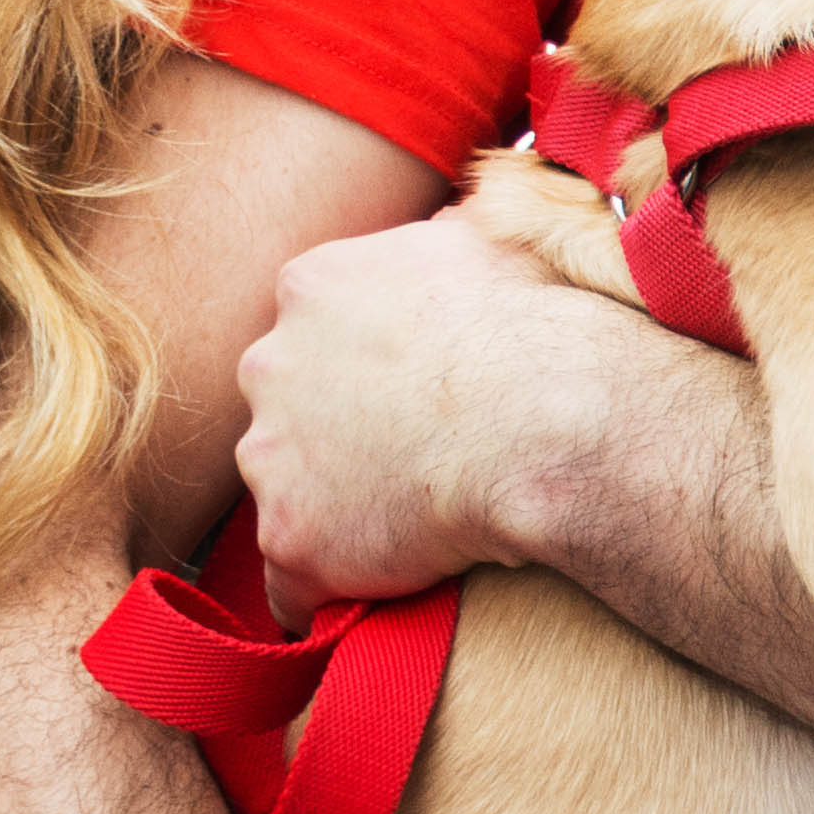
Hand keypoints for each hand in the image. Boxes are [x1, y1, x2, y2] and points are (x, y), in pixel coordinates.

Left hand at [230, 202, 664, 604]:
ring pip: (285, 492)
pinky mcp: (291, 538)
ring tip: (409, 527)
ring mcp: (272, 457)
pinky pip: (294, 585)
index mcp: (312, 286)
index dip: (359, 368)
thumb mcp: (488, 239)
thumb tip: (459, 220)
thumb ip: (446, 231)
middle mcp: (269, 365)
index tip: (405, 393)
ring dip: (332, 510)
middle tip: (408, 459)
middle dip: (330, 434)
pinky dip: (329, 590)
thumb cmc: (533, 324)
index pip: (310, 331)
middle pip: (284, 408)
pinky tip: (375, 594)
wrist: (544, 416)